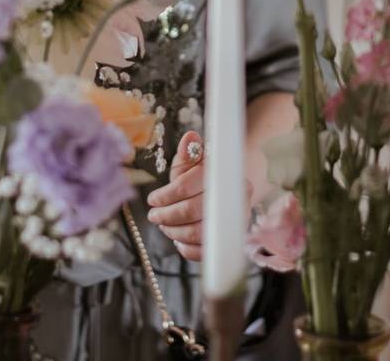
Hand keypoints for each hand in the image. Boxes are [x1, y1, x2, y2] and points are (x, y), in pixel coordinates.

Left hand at [147, 132, 252, 261]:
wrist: (228, 192)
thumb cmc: (203, 177)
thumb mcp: (194, 162)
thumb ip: (189, 152)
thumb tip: (189, 138)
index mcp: (223, 171)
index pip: (190, 184)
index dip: (167, 194)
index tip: (152, 200)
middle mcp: (236, 194)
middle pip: (194, 209)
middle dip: (168, 215)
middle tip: (154, 216)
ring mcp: (237, 218)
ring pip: (200, 232)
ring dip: (175, 232)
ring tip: (164, 226)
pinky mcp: (234, 238)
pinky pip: (208, 250)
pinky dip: (188, 249)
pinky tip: (179, 240)